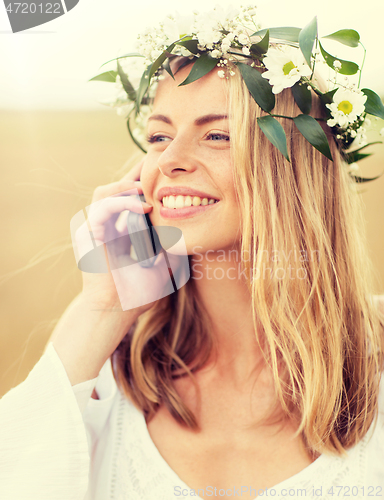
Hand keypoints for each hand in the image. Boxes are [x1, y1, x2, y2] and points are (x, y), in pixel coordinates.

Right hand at [74, 159, 184, 318]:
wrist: (117, 311)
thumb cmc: (138, 293)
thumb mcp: (165, 265)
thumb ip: (173, 248)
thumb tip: (193, 235)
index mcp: (120, 231)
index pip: (128, 197)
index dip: (144, 183)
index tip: (167, 178)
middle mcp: (105, 226)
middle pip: (116, 188)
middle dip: (136, 176)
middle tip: (158, 170)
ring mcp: (94, 228)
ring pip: (105, 191)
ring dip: (127, 186)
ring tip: (150, 191)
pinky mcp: (88, 233)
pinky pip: (103, 207)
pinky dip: (123, 203)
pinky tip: (145, 207)